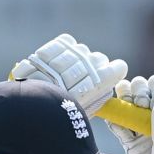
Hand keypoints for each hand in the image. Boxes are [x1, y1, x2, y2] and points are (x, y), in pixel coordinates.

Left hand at [9, 33, 126, 113]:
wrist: (35, 103)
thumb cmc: (61, 112)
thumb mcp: (84, 110)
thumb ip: (95, 97)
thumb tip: (100, 91)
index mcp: (102, 78)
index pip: (118, 67)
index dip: (111, 73)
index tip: (105, 79)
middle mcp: (91, 61)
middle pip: (98, 59)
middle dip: (91, 68)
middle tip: (78, 80)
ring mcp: (75, 51)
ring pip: (81, 50)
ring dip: (74, 59)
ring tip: (60, 73)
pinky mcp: (60, 44)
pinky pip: (67, 42)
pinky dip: (62, 48)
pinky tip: (54, 60)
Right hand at [106, 75, 153, 153]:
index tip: (150, 91)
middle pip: (147, 97)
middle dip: (139, 93)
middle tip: (138, 103)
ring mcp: (144, 132)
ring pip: (132, 109)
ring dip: (125, 99)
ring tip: (121, 94)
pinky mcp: (132, 142)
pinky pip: (121, 127)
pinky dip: (115, 120)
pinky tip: (112, 114)